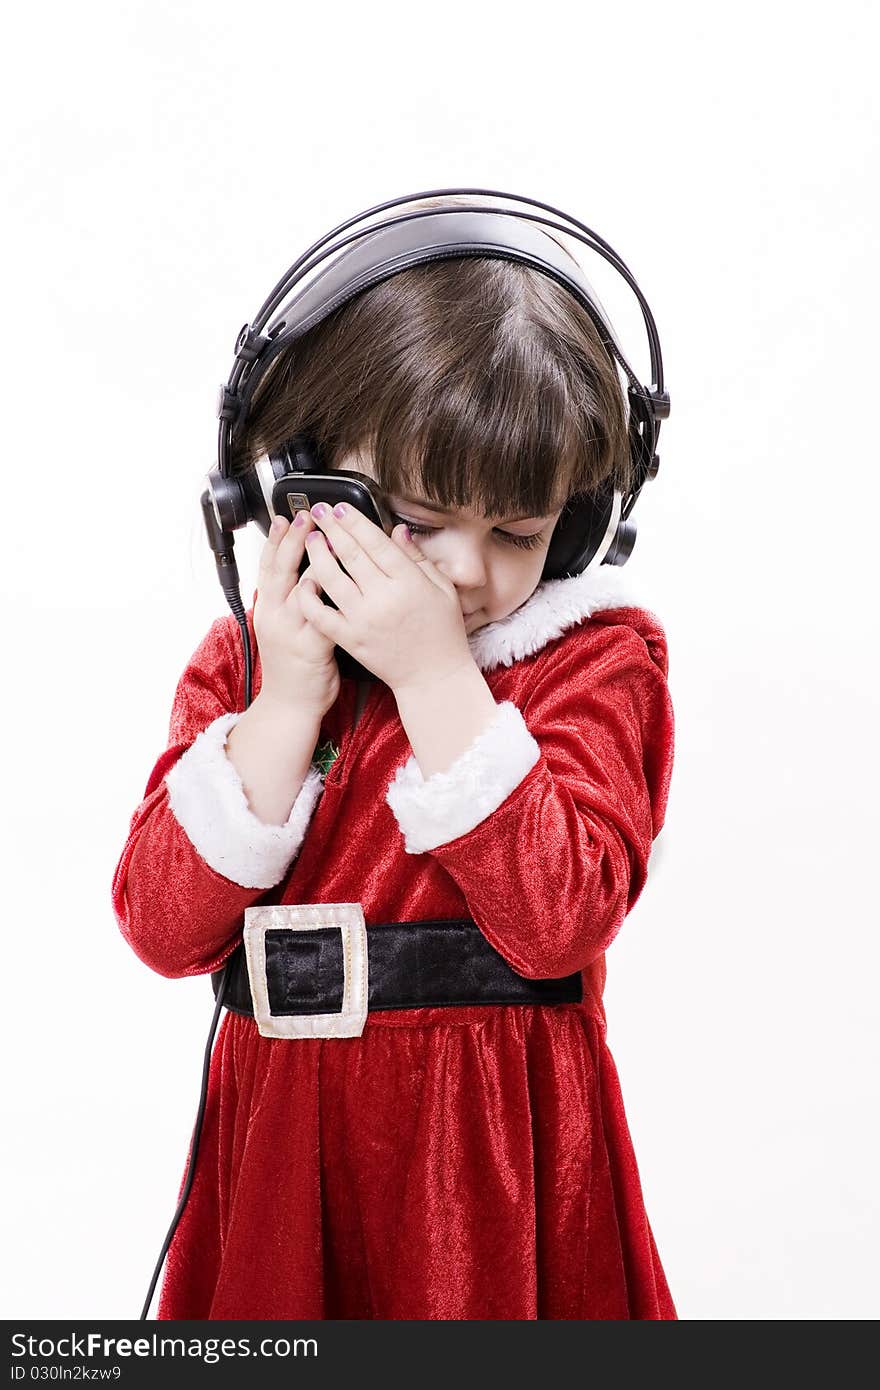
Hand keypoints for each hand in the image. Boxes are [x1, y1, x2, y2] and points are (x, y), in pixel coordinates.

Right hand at [252, 510, 340, 715]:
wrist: (290, 706)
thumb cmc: (294, 668)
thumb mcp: (284, 629)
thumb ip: (292, 601)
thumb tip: (303, 573)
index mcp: (268, 610)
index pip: (268, 567)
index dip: (275, 541)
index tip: (285, 518)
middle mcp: (275, 617)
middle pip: (281, 571)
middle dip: (293, 541)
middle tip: (306, 518)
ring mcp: (291, 633)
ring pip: (301, 589)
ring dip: (316, 562)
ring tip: (328, 540)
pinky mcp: (311, 649)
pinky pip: (323, 617)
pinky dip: (332, 598)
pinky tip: (344, 582)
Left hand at [297, 502, 473, 693]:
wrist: (434, 677)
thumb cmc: (442, 634)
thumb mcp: (442, 589)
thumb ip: (418, 558)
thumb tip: (397, 530)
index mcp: (409, 582)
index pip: (375, 542)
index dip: (354, 521)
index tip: (340, 508)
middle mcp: (384, 598)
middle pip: (350, 554)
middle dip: (331, 528)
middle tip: (318, 512)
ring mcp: (364, 619)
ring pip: (330, 578)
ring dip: (317, 554)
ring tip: (312, 539)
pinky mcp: (350, 639)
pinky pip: (321, 614)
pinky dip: (309, 596)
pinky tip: (305, 581)